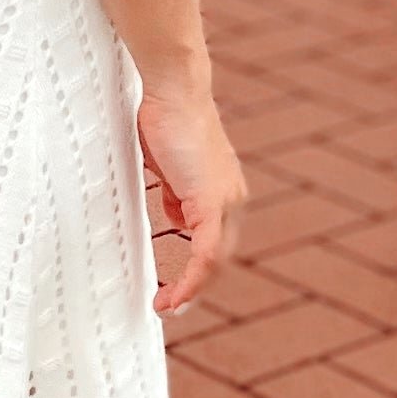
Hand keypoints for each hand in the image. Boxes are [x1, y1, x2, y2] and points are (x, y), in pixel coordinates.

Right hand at [137, 81, 245, 319]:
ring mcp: (225, 202)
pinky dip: (191, 280)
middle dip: (195, 287)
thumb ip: (174, 191)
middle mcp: (232, 198)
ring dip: (191, 289)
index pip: (216, 240)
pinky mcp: (212, 203)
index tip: (176, 288)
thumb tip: (174, 213)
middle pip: (220, 258)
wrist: (175, 91)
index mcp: (222, 189)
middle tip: (171, 306)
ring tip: (168, 306)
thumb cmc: (165, 118)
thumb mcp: (167, 165)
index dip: (197, 268)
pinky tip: (174, 296)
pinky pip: (206, 255)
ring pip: (215, 262)